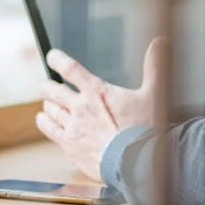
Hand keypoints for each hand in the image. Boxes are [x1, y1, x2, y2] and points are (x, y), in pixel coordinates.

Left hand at [35, 39, 166, 179]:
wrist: (136, 162)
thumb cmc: (146, 129)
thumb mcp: (155, 95)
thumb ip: (155, 67)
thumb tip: (160, 42)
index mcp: (97, 91)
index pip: (69, 68)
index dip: (57, 60)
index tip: (53, 57)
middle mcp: (80, 106)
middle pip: (51, 89)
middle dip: (48, 86)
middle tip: (50, 86)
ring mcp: (72, 126)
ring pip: (49, 108)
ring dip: (49, 104)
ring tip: (52, 103)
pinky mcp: (69, 144)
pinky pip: (47, 127)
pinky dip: (44, 120)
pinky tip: (45, 118)